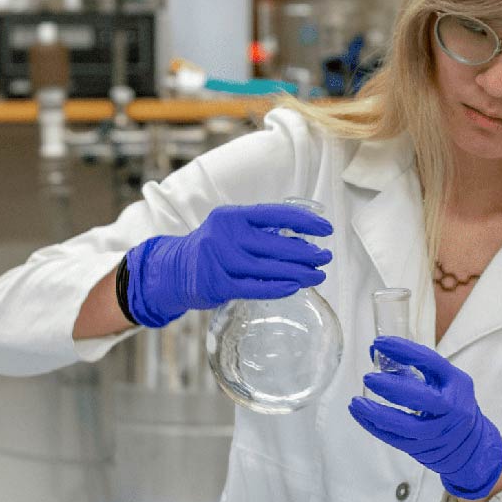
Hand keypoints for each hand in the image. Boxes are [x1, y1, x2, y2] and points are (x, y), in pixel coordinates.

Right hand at [123, 203, 333, 327]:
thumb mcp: (231, 230)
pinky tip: (295, 287)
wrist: (175, 270)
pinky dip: (277, 287)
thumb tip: (304, 243)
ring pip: (268, 267)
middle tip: (326, 257)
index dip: (304, 221)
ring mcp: (219, 260)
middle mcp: (224, 234)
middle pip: (275, 243)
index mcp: (232, 216)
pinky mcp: (217, 284)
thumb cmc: (213, 249)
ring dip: (298, 272)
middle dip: (306, 251)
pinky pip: (254, 287)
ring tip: (318, 275)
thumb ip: (260, 232)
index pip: (275, 214)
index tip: (326, 229)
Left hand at [348, 336, 501, 499]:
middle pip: (421, 398)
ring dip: (378, 414)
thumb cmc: (452, 404)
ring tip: (356, 403)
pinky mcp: (425, 449)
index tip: (380, 342)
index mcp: (456, 382)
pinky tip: (361, 415)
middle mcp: (451, 407)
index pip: (430, 361)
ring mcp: (439, 432)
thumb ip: (412, 366)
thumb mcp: (442, 381)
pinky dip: (375, 427)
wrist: (472, 445)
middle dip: (393, 387)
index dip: (404, 350)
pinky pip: (396, 440)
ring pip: (406, 426)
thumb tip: (375, 349)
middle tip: (369, 378)